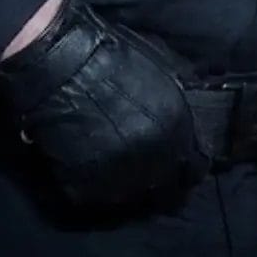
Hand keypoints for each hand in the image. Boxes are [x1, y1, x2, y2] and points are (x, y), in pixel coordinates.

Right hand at [0, 0, 203, 210]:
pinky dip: (94, 186)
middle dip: (160, 182)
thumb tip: (195, 124)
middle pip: (165, 192)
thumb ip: (183, 106)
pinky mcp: (83, 189)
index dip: (187, 168)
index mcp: (177, 132)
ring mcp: (117, 179)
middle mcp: (153, 161)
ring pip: (131, 198)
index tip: (179, 165)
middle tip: (143, 168)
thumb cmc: (114, 58)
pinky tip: (88, 166)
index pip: (195, 170)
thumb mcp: (166, 72)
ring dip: (127, 185)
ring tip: (114, 166)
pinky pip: (96, 198)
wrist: (61, 63)